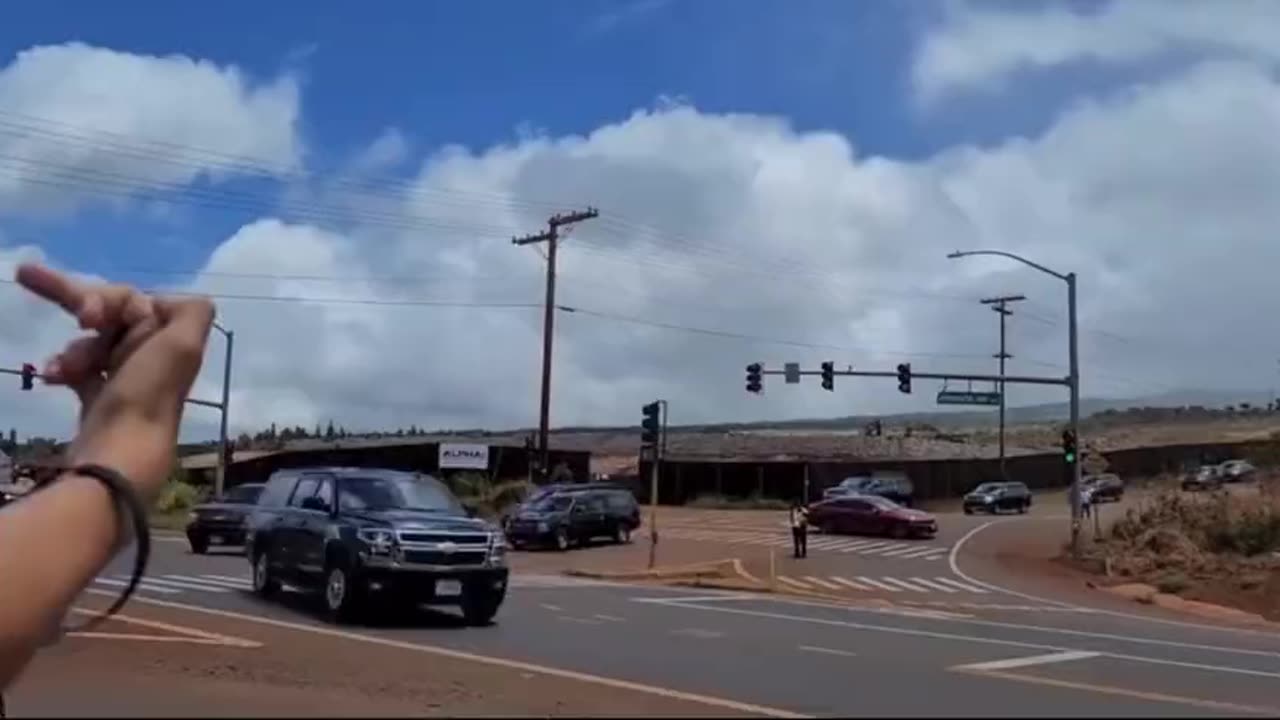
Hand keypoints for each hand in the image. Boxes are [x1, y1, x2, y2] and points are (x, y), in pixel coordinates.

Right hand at [15, 263, 214, 502]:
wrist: (118, 455)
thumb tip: (167, 301)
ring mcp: (126, 378)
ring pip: (90, 343)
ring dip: (73, 350)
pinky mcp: (101, 400)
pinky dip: (63, 369)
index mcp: (170, 338)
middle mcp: (152, 355)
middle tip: (28, 277)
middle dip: (78, 304)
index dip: (104, 300)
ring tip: (63, 369)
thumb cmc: (147, 393)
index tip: (87, 317)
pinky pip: (79, 370)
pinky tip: (51, 377)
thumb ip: (191, 312)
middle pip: (110, 316)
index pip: (131, 299)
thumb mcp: (183, 344)